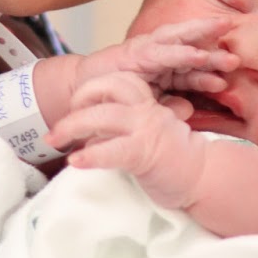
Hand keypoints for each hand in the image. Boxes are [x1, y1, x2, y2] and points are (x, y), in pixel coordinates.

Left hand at [47, 72, 206, 210]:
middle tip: (54, 129)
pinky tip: (76, 162)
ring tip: (53, 140)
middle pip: (105, 90)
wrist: (203, 177)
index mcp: (147, 103)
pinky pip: (113, 150)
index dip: (91, 89)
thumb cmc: (173, 158)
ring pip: (103, 115)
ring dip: (72, 126)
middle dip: (74, 105)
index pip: (116, 80)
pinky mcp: (145, 152)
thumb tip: (92, 132)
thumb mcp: (149, 132)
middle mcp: (146, 110)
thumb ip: (125, 126)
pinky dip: (91, 155)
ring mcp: (147, 129)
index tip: (75, 108)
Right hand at [72, 18, 236, 101]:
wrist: (81, 94)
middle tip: (238, 31)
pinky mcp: (134, 53)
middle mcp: (158, 56)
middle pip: (191, 45)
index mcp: (165, 70)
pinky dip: (179, 51)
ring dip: (201, 34)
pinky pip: (160, 50)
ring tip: (224, 29)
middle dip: (214, 38)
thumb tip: (190, 110)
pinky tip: (196, 52)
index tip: (238, 68)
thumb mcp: (148, 108)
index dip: (213, 65)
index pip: (193, 66)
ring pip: (179, 39)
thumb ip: (169, 108)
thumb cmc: (116, 100)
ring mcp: (146, 51)